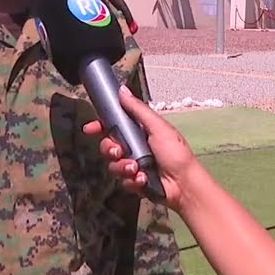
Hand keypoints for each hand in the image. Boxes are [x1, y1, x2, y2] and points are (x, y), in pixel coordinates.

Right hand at [82, 85, 201, 211]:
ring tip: (136, 170)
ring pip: (113, 165)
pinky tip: (143, 180)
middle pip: (108, 146)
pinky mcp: (134, 182)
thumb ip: (138, 110)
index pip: (112, 126)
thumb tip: (122, 90)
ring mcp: (133, 165)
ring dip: (122, 167)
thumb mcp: (157, 127)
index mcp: (138, 131)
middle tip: (119, 152)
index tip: (89, 129)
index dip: (99, 126)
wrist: (184, 184)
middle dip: (110, 150)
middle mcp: (133, 147)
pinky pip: (122, 181)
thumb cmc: (175, 152)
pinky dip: (132, 181)